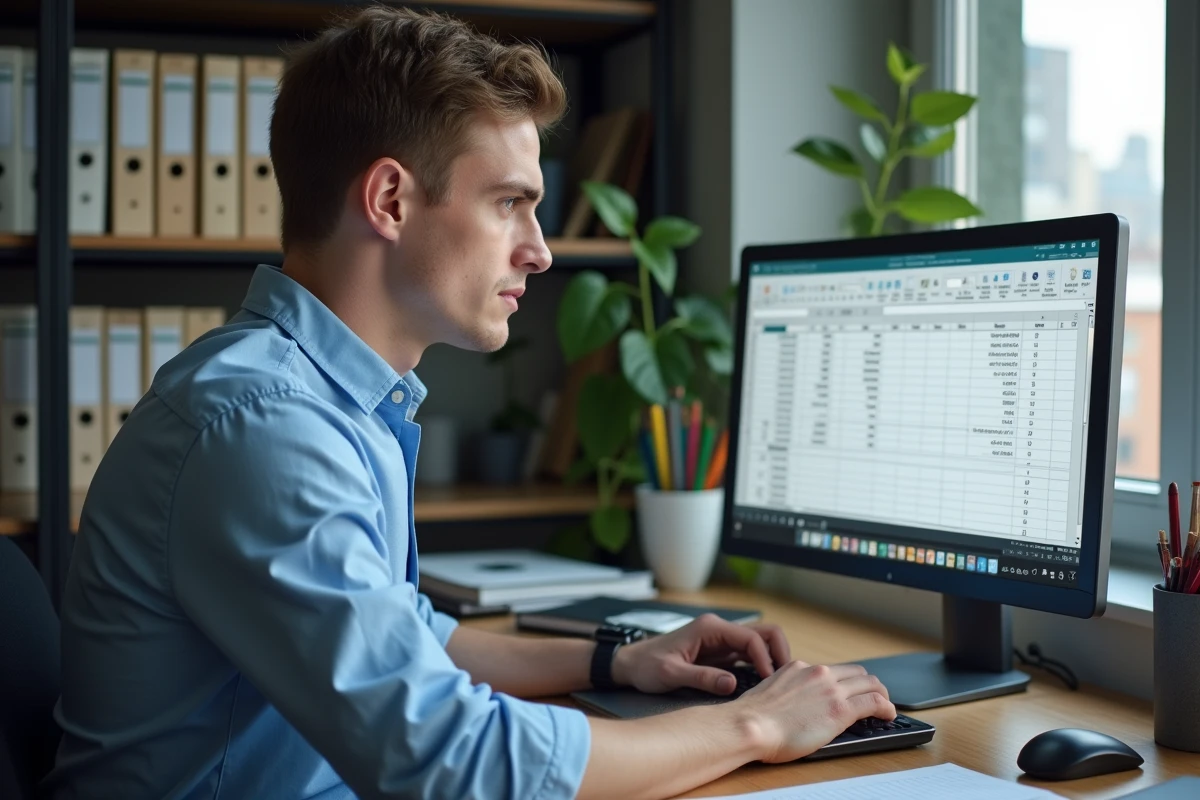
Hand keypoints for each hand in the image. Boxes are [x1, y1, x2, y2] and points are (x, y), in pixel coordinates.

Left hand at [611, 613, 790, 694]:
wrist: (631, 664)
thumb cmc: (647, 666)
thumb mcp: (672, 674)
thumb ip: (702, 678)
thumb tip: (733, 684)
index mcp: (710, 628)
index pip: (751, 637)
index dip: (764, 658)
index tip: (769, 681)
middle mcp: (719, 630)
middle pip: (763, 633)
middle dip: (778, 652)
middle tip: (783, 680)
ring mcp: (721, 640)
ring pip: (759, 643)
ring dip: (772, 659)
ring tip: (777, 685)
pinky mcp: (720, 653)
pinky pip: (748, 656)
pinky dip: (760, 667)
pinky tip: (763, 686)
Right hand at [736, 661, 895, 762]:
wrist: (750, 725)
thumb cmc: (753, 718)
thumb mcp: (771, 692)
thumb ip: (788, 691)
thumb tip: (796, 703)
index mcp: (799, 668)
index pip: (832, 670)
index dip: (846, 681)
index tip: (850, 690)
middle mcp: (818, 673)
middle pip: (856, 672)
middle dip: (868, 684)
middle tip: (874, 696)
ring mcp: (830, 689)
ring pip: (869, 683)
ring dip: (881, 694)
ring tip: (886, 706)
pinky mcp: (840, 709)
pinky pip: (873, 702)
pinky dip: (886, 707)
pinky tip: (888, 715)